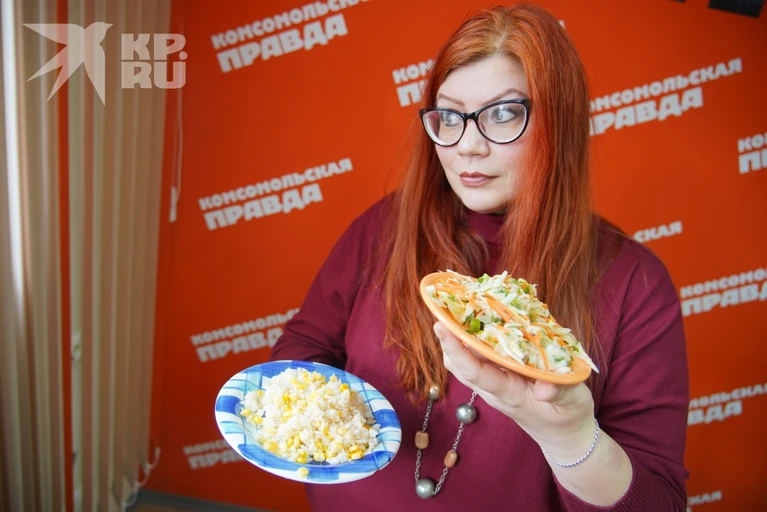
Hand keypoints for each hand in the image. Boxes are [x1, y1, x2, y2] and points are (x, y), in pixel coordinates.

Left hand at [435, 321, 596, 461]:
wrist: (563, 435)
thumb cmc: (568, 418)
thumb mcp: (574, 405)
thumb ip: (561, 394)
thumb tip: (544, 389)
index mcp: (509, 393)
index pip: (474, 371)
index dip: (456, 349)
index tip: (441, 326)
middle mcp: (494, 388)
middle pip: (458, 364)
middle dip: (448, 338)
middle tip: (444, 307)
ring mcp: (494, 383)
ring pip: (463, 362)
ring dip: (456, 338)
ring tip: (456, 309)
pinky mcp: (499, 378)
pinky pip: (476, 360)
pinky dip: (471, 341)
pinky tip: (478, 321)